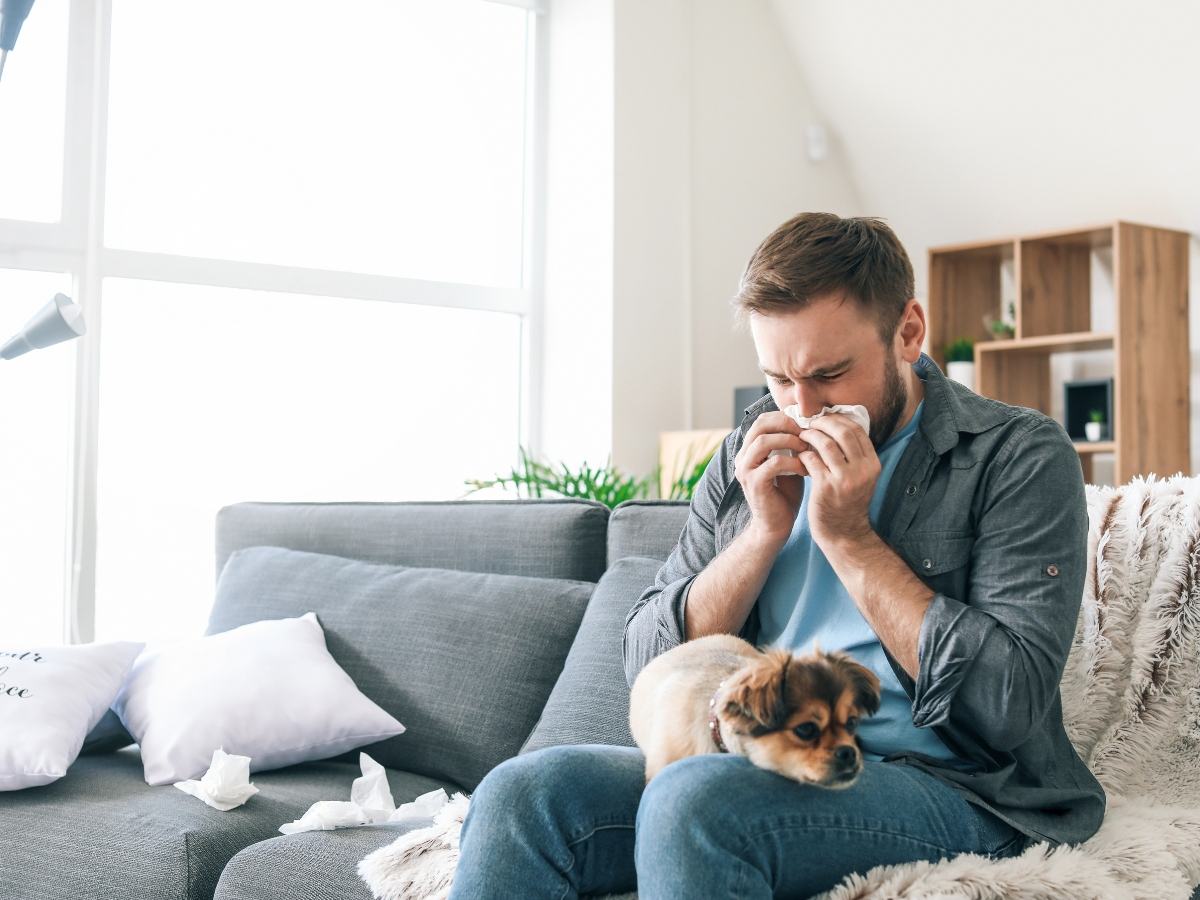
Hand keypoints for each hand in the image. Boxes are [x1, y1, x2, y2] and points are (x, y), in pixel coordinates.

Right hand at [733, 411, 808, 547]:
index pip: (762, 420)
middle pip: (759, 425)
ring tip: (806, 449)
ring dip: (789, 441)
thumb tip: (808, 426)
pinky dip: (793, 462)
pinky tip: (805, 469)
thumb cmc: (785, 495)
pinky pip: (774, 463)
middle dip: (786, 424)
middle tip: (806, 433)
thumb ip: (790, 446)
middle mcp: (743, 457)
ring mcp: (745, 470)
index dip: (784, 418)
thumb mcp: (788, 464)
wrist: (775, 526)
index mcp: (749, 450)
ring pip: (764, 441)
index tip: (804, 425)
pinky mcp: (754, 483)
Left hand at [799, 415, 880, 549]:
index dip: (839, 419)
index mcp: (872, 465)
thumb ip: (855, 455)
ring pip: (825, 444)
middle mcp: (862, 471)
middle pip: (843, 432)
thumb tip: (839, 425)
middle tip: (811, 423)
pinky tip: (799, 454)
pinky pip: (811, 459)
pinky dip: (803, 453)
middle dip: (824, 423)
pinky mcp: (826, 487)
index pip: (857, 430)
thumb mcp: (862, 478)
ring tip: (802, 435)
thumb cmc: (848, 502)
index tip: (825, 418)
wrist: (843, 533)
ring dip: (811, 435)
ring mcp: (845, 480)